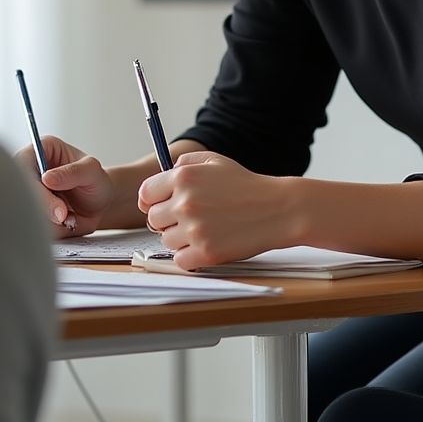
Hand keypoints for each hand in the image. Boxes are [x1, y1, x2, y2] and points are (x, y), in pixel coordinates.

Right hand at [14, 135, 114, 238]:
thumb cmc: (95, 182)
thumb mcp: (92, 171)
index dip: (30, 179)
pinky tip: (63, 224)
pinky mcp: (27, 213)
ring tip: (69, 216)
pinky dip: (47, 230)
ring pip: (22, 210)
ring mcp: (26, 193)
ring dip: (46, 219)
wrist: (99, 206)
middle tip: (63, 215)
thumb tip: (47, 178)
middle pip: (17, 189)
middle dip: (42, 205)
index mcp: (41, 149)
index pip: (21, 161)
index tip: (49, 192)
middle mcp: (28, 171)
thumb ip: (73, 172)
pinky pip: (28, 227)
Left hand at [137, 151, 291, 269]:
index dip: (151, 201)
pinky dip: (191, 256)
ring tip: (206, 229)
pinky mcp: (205, 253)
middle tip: (190, 218)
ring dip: (181, 238)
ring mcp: (194, 229)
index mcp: (184, 177)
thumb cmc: (247, 185)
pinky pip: (180, 260)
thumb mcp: (215, 161)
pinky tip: (208, 243)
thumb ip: (185, 162)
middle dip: (168, 220)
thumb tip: (164, 172)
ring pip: (166, 241)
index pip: (145, 194)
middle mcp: (185, 202)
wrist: (277, 209)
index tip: (160, 206)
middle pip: (153, 220)